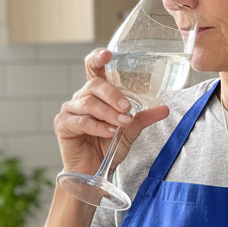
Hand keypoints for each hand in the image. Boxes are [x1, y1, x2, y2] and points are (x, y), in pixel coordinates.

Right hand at [53, 49, 168, 175]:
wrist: (94, 172)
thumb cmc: (108, 148)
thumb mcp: (130, 130)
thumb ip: (143, 117)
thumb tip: (165, 108)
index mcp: (95, 94)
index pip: (93, 68)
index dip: (98, 58)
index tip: (108, 54)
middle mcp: (81, 98)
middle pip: (95, 84)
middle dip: (113, 95)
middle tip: (127, 108)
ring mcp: (70, 110)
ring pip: (89, 103)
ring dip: (109, 113)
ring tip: (121, 124)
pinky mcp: (63, 124)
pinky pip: (81, 121)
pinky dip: (98, 127)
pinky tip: (110, 133)